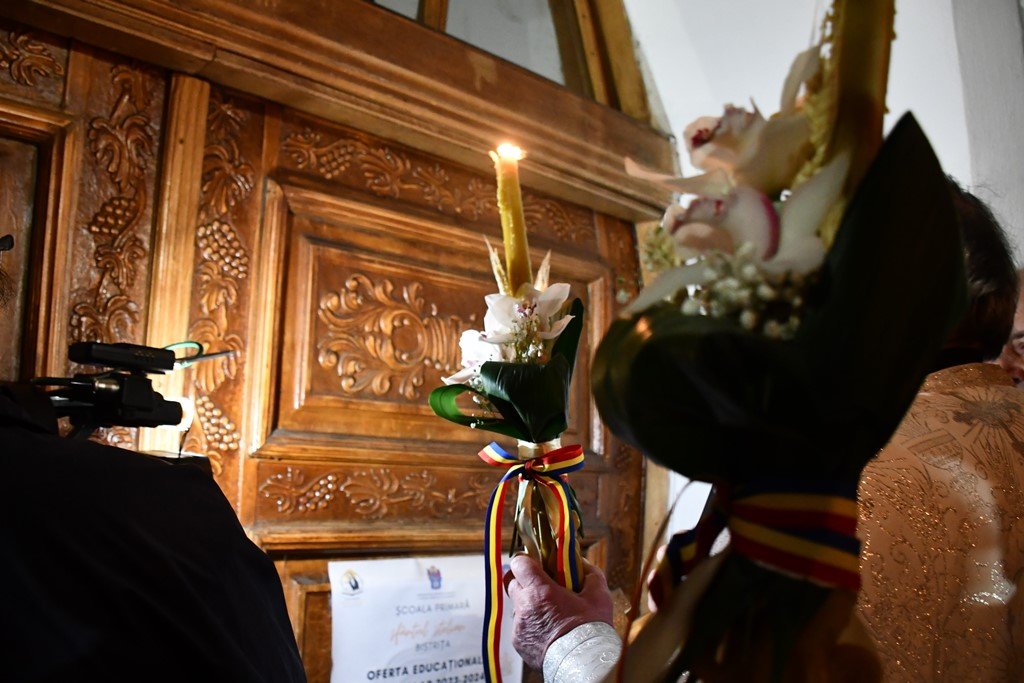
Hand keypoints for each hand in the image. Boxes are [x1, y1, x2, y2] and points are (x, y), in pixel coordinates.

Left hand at [503, 554, 613, 669]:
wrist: (584, 665)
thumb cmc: (591, 630)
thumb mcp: (599, 596)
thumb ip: (589, 573)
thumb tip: (582, 562)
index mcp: (540, 591)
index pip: (519, 563)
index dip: (527, 560)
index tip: (536, 563)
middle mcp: (524, 606)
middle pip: (513, 582)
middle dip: (526, 581)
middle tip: (543, 586)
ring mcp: (519, 626)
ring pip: (517, 605)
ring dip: (529, 605)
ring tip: (549, 613)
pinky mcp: (518, 642)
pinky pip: (520, 626)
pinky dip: (531, 624)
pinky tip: (548, 631)